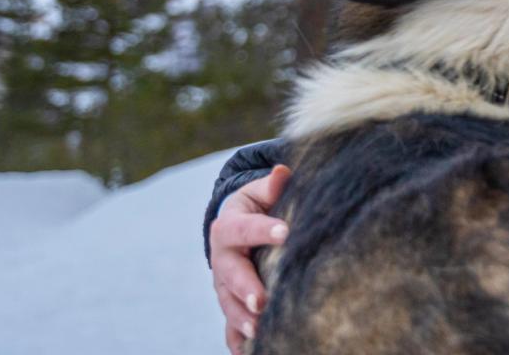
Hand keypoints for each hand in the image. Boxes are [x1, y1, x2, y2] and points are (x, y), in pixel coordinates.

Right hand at [209, 164, 290, 353]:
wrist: (237, 228)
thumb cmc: (258, 206)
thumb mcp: (260, 193)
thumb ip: (271, 185)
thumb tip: (282, 171)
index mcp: (229, 227)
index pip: (245, 228)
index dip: (264, 230)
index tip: (286, 232)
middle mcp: (222, 259)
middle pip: (231, 275)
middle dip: (245, 288)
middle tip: (261, 300)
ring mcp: (223, 285)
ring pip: (228, 304)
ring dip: (241, 319)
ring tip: (257, 329)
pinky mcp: (230, 303)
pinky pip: (230, 327)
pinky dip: (237, 341)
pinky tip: (246, 351)